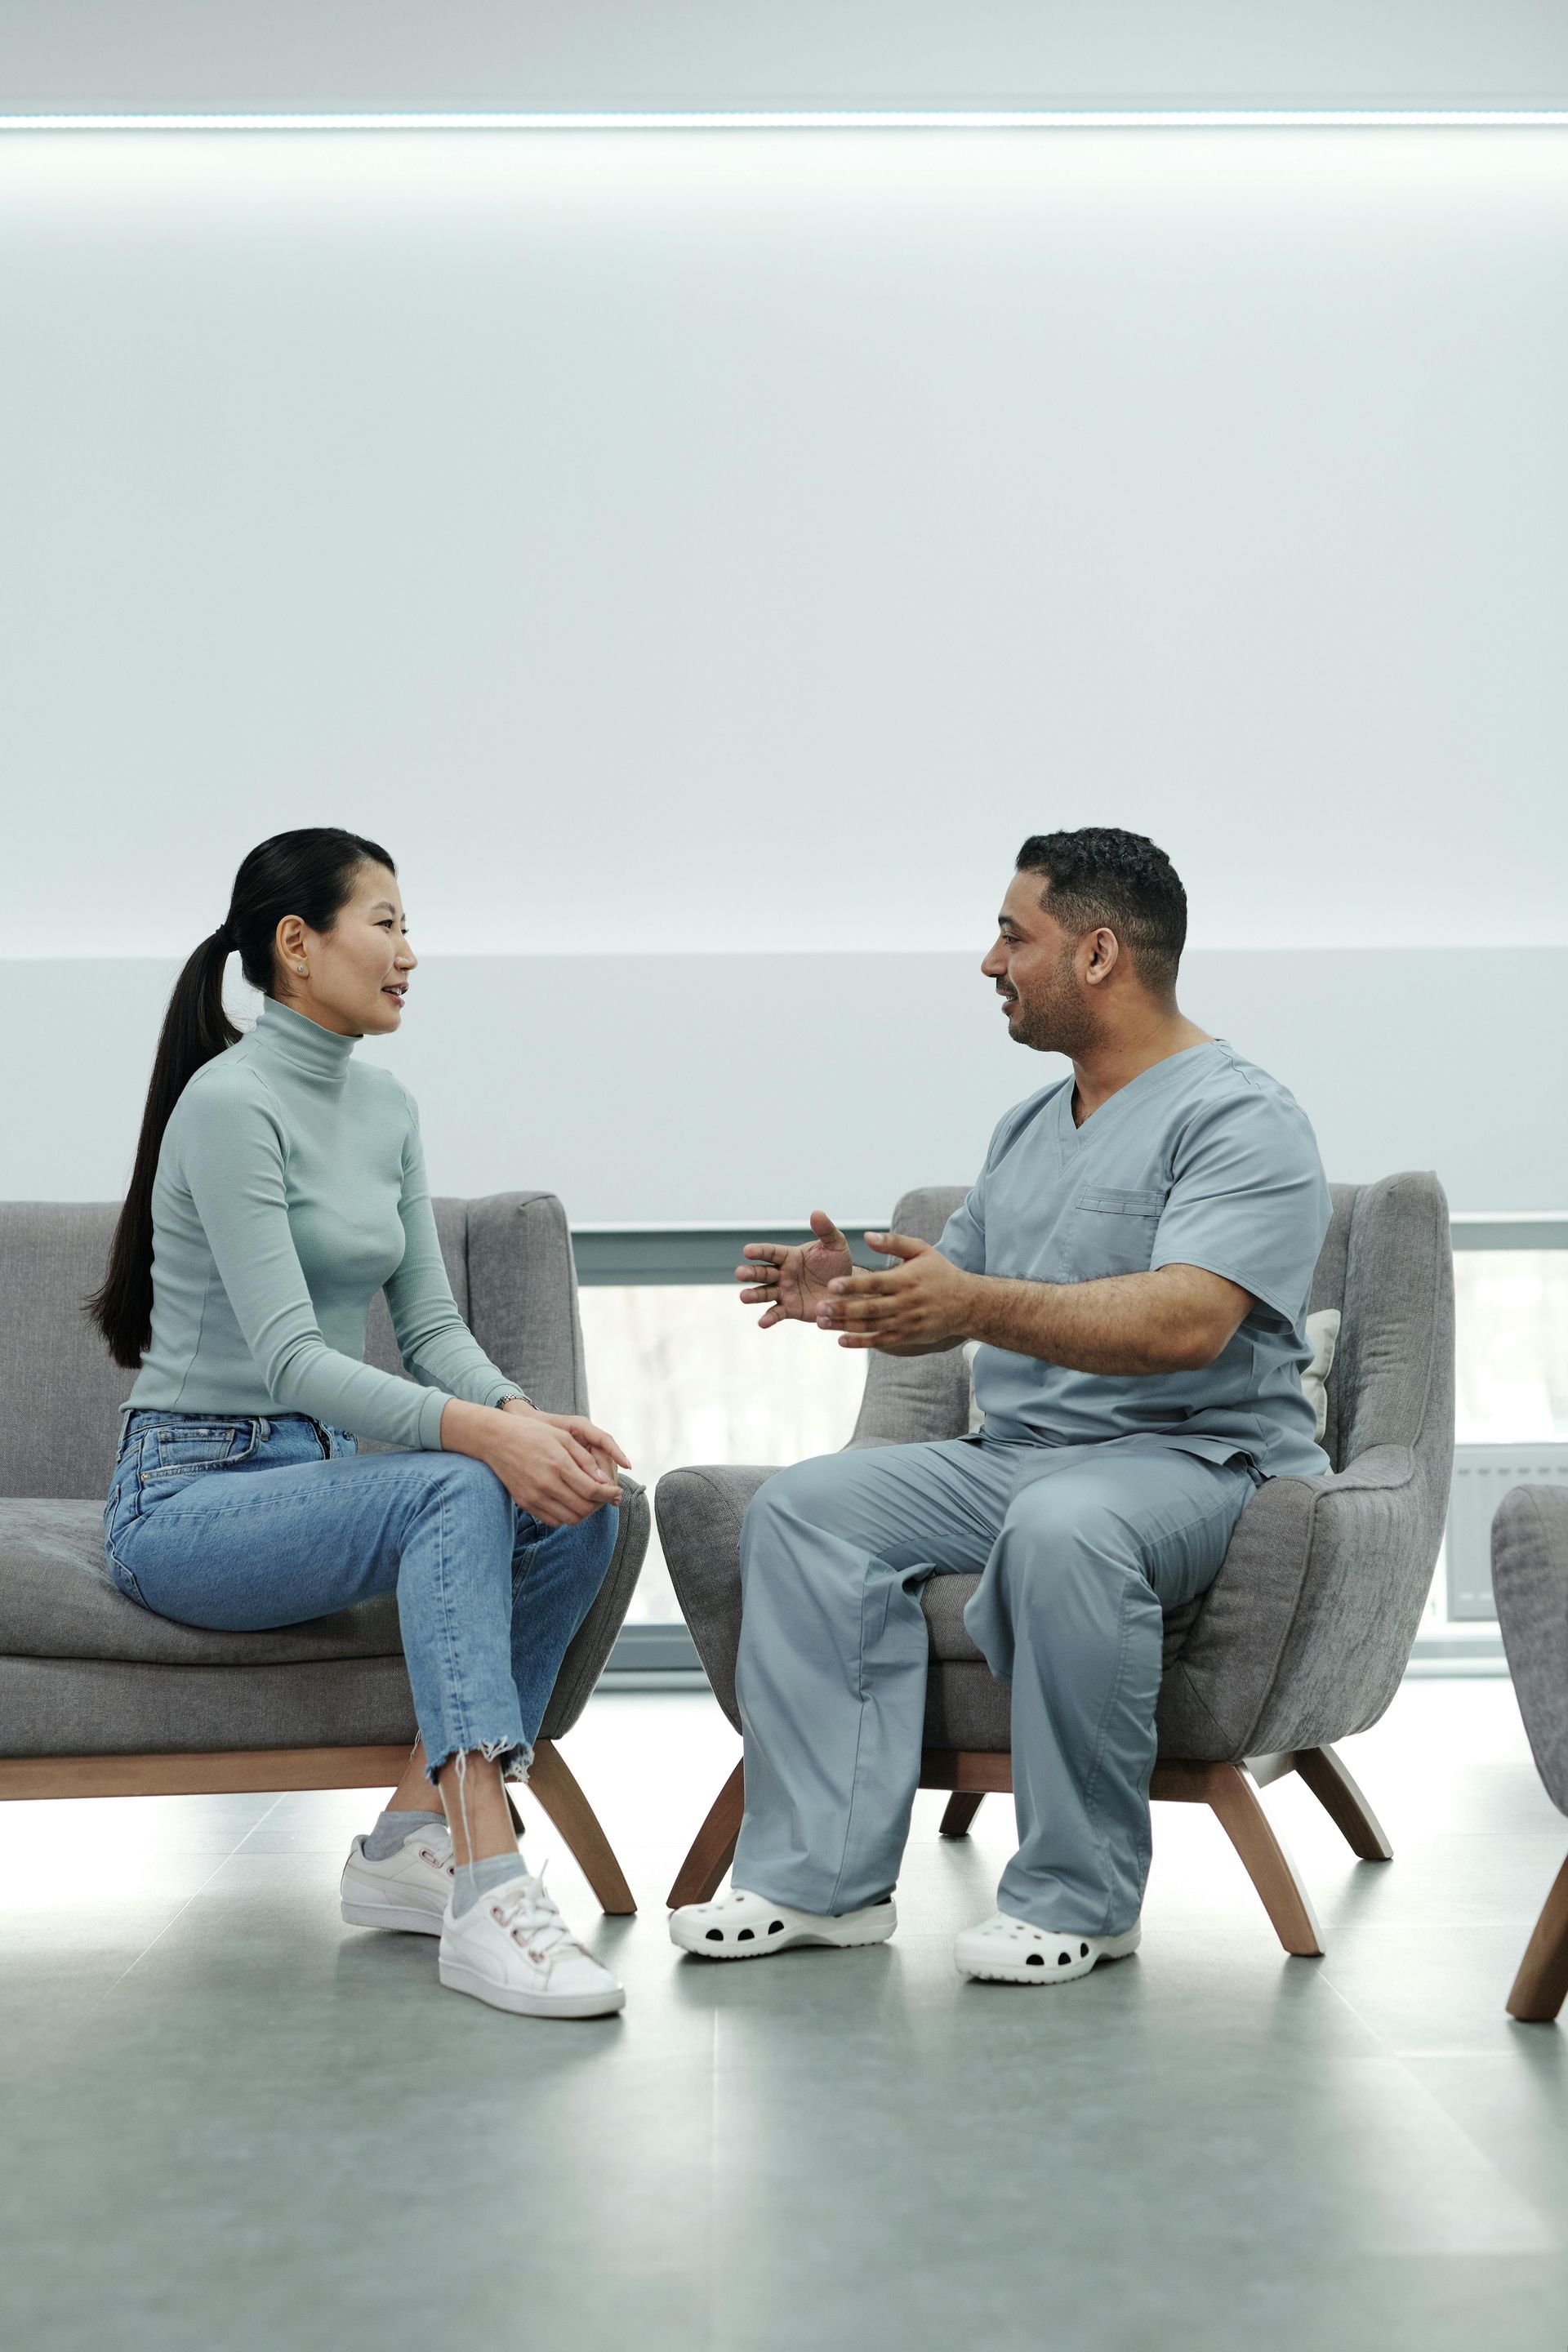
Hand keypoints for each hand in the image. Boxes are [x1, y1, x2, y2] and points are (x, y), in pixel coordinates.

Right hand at [443, 1398, 622, 1527]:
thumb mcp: (563, 1437)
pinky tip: (569, 1502)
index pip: (593, 1490)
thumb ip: (585, 1459)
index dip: (609, 1494)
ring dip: (584, 1512)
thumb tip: (603, 1481)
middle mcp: (547, 1484)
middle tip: (604, 1496)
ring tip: (588, 1500)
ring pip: (570, 1519)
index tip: (616, 1492)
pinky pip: (553, 1521)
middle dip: (600, 1505)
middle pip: (584, 1508)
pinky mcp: (526, 1504)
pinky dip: (566, 1516)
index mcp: (559, 1464)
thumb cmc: (532, 1433)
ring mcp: (534, 1496)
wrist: (495, 1439)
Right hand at [736, 1210, 854, 1328]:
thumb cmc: (838, 1264)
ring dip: (754, 1295)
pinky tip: (762, 1323)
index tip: (747, 1251)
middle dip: (751, 1273)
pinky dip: (769, 1318)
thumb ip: (826, 1230)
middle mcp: (783, 1274)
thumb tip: (817, 1212)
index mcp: (790, 1256)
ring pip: (765, 1293)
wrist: (846, 1289)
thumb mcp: (836, 1245)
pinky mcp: (791, 1309)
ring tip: (743, 1297)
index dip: (759, 1251)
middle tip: (739, 1274)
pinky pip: (777, 1313)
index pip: (771, 1252)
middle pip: (763, 1273)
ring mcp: (785, 1292)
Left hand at [817, 1230, 974, 1350]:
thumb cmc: (939, 1272)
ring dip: (846, 1326)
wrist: (966, 1303)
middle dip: (843, 1309)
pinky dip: (861, 1342)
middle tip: (819, 1308)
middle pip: (870, 1308)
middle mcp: (906, 1302)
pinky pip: (881, 1341)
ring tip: (822, 1323)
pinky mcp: (908, 1336)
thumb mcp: (921, 1250)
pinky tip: (841, 1340)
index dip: (853, 1285)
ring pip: (872, 1326)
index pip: (875, 1283)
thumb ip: (894, 1242)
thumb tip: (867, 1235)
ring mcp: (907, 1321)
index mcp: (906, 1279)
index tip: (831, 1285)